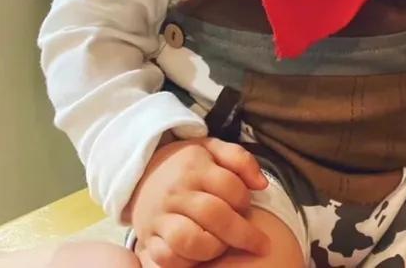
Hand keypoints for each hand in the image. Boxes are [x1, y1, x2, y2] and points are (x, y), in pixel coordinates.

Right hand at [126, 137, 268, 266]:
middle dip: (242, 233)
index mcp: (194, 166)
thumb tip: (262, 184)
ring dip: (214, 248)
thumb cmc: (186, 163)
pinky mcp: (148, 238)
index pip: (229, 186)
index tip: (250, 207)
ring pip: (188, 240)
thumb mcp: (213, 148)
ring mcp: (160, 216)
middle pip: (213, 215)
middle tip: (259, 243)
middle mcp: (176, 192)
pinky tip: (200, 257)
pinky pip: (166, 258)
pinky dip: (186, 263)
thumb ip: (240, 159)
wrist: (143, 171)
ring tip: (224, 246)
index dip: (245, 199)